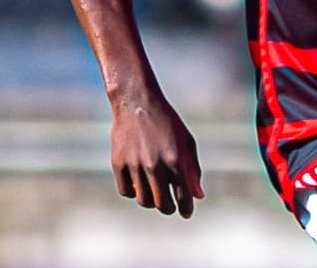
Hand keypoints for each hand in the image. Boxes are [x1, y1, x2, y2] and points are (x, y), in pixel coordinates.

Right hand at [110, 94, 203, 216]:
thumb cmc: (168, 123)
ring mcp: (134, 165)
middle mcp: (155, 164)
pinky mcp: (117, 164)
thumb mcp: (187, 142)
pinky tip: (140, 185)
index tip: (187, 213)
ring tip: (156, 194)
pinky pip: (126, 191)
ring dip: (151, 202)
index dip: (186, 208)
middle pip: (162, 203)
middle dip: (169, 208)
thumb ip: (193, 170)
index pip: (182, 195)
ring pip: (143, 200)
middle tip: (171, 206)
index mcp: (176, 159)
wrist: (137, 103)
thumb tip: (198, 196)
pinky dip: (134, 193)